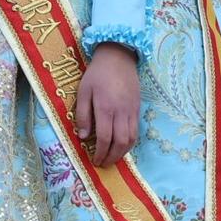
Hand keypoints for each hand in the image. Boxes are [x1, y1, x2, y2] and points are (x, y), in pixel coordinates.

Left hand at [75, 43, 139, 167]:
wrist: (118, 56)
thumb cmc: (97, 73)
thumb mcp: (83, 91)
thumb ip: (83, 114)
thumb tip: (83, 136)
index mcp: (105, 107)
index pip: (104, 137)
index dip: (100, 152)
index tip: (94, 160)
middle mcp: (121, 112)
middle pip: (120, 142)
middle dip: (112, 157)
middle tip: (103, 163)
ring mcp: (131, 111)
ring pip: (131, 139)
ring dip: (122, 153)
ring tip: (113, 158)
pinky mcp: (137, 108)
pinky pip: (136, 130)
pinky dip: (130, 142)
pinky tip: (122, 145)